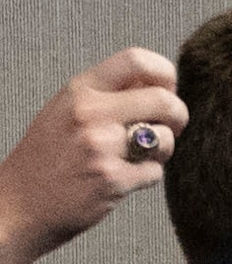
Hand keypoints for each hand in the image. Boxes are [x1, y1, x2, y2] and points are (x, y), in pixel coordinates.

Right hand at [0, 47, 187, 263]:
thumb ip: (109, 94)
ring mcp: (101, 147)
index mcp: (80, 90)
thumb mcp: (68, 109)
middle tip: (172, 127)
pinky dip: (146, 176)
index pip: (136, 60)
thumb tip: (160, 83)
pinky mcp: (112, 180)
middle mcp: (90, 113)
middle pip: (164, 100)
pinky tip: (122, 178)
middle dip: (179, 115)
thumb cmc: (50, 156)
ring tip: (136, 156)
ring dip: (162, 151)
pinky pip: (155, 172)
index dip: (165, 74)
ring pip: (166, 139)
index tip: (168, 91)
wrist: (21, 203)